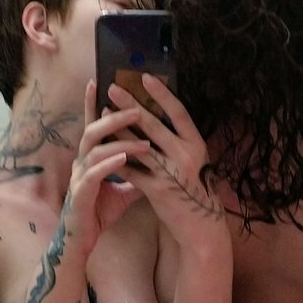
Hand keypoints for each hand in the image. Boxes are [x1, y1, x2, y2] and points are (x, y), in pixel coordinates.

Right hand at [61, 80, 149, 256]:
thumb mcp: (124, 190)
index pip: (92, 125)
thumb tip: (160, 163)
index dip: (92, 103)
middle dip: (114, 117)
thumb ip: (138, 174)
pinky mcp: (80, 194)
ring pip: (95, 149)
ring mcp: (79, 177)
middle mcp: (81, 162)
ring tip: (143, 140)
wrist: (82, 241)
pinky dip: (110, 164)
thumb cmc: (99, 213)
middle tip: (136, 108)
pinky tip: (124, 159)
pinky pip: (94, 174)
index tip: (98, 80)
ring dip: (120, 142)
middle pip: (93, 130)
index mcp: (90, 158)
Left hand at [106, 74, 226, 246]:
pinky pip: (132, 170)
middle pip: (154, 124)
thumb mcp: (193, 160)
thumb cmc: (193, 188)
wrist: (200, 225)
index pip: (179, 112)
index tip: (145, 77)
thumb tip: (156, 117)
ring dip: (118, 127)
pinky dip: (117, 157)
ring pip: (139, 144)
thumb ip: (178, 141)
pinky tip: (102, 148)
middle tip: (113, 88)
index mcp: (197, 144)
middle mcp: (186, 154)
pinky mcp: (157, 189)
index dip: (162, 94)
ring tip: (103, 112)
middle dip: (131, 105)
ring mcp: (171, 171)